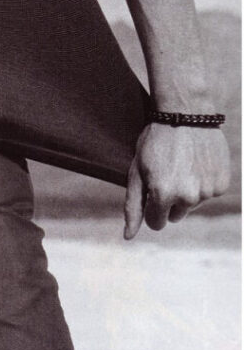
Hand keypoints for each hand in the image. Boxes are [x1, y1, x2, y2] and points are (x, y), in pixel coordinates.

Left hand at [123, 123, 230, 238]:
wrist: (185, 113)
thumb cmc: (155, 141)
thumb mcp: (137, 170)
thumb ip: (133, 205)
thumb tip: (128, 237)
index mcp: (163, 195)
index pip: (156, 223)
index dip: (152, 206)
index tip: (152, 188)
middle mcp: (187, 197)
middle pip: (176, 215)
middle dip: (170, 199)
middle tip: (168, 171)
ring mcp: (207, 192)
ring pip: (193, 204)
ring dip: (188, 190)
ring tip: (182, 163)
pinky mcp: (222, 184)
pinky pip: (209, 193)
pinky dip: (203, 182)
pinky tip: (197, 162)